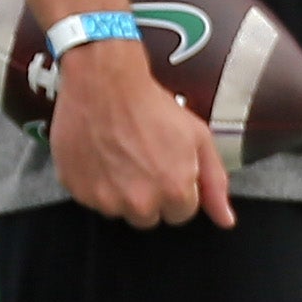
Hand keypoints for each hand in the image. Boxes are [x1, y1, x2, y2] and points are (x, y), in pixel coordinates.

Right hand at [48, 39, 234, 228]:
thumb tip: (225, 220)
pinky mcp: (76, 188)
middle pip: (148, 216)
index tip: (164, 167)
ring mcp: (104, 198)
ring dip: (119, 192)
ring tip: (116, 156)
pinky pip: (89, 198)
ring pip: (118, 210)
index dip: (174, 188)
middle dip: (147, 195)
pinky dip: (93, 182)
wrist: (102, 82)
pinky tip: (97, 155)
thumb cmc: (150, 105)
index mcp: (174, 192)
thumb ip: (215, 182)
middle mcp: (139, 203)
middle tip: (139, 161)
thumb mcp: (198, 137)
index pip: (179, 213)